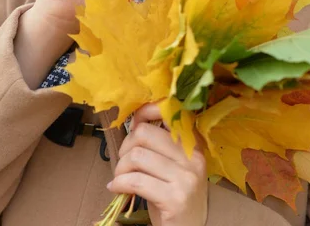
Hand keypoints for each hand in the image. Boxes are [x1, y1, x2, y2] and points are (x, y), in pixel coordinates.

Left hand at [107, 103, 207, 225]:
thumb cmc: (175, 195)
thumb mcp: (173, 165)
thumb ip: (160, 144)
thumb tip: (134, 122)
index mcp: (192, 144)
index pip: (169, 112)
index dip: (145, 111)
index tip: (132, 122)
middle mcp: (193, 157)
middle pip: (145, 133)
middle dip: (125, 147)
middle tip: (123, 163)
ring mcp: (186, 178)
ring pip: (137, 156)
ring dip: (120, 168)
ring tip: (120, 178)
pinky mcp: (175, 199)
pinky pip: (136, 181)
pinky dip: (120, 183)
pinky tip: (116, 188)